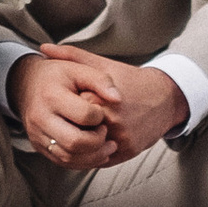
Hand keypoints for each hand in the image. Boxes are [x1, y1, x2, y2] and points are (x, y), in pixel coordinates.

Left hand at [11, 48, 187, 167]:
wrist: (164, 99)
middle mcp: (113, 122)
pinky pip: (100, 158)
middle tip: (69, 116)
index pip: (72, 109)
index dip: (66, 105)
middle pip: (78, 129)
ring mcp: (121, 140)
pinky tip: (88, 139)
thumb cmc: (129, 79)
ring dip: (79, 140)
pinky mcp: (128, 153)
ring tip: (76, 128)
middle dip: (72, 124)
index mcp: (104, 99)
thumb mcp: (102, 64)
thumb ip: (72, 56)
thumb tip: (42, 47)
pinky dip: (91, 152)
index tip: (66, 100)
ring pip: (88, 148)